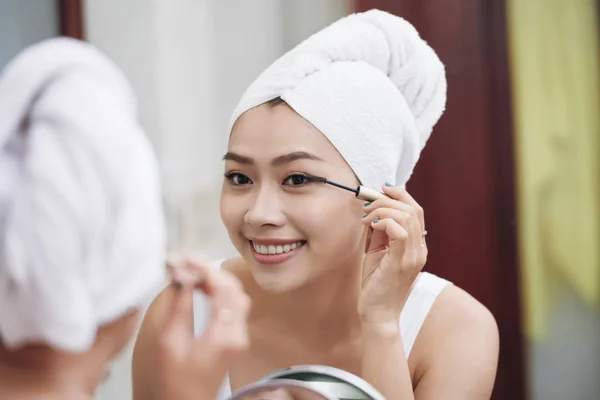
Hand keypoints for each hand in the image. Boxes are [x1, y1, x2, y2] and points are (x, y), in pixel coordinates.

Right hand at [154, 258, 250, 399]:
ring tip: (191, 273)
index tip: (185, 258)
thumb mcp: (169, 341)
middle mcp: (238, 334)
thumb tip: (181, 274)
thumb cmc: (174, 382)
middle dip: (211, 270)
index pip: (223, 288)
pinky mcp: (234, 338)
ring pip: (236, 295)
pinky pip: (233, 305)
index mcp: (224, 335)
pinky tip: (201, 288)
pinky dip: (219, 290)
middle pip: (234, 288)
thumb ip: (178, 305)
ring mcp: (239, 336)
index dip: (204, 268)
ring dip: (216, 279)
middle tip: (186, 262)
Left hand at [358, 183, 426, 326]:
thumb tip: (373, 209)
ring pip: (406, 216)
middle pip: (412, 209)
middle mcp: (420, 250)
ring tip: (366, 218)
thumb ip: (379, 232)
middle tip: (366, 206)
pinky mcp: (402, 262)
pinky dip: (383, 221)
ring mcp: (414, 256)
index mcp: (417, 246)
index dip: (400, 195)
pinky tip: (370, 226)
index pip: (416, 211)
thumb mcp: (377, 252)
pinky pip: (398, 230)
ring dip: (382, 210)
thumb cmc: (375, 285)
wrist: (377, 315)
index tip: (381, 189)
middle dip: (387, 200)